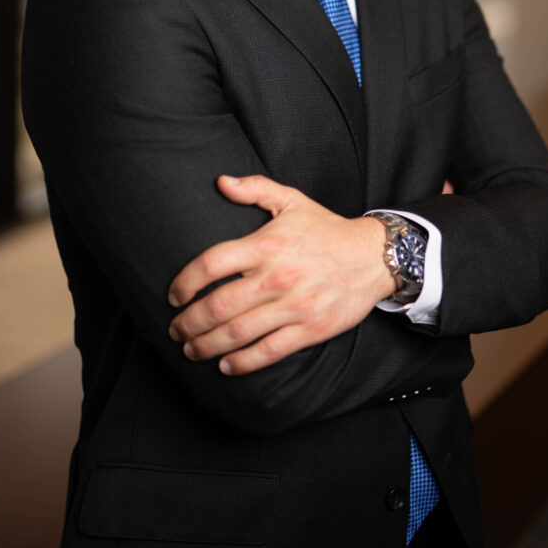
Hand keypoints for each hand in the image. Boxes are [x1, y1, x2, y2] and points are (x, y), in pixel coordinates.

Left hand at [167, 175, 395, 375]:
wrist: (374, 256)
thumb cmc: (327, 229)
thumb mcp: (292, 200)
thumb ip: (255, 189)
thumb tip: (221, 182)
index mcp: (266, 244)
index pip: (212, 264)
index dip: (185, 282)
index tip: (173, 295)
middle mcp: (276, 276)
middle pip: (219, 305)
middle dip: (189, 322)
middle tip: (175, 330)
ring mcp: (294, 305)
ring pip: (239, 333)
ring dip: (207, 345)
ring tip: (191, 349)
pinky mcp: (310, 329)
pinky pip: (269, 351)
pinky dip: (243, 362)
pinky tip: (226, 365)